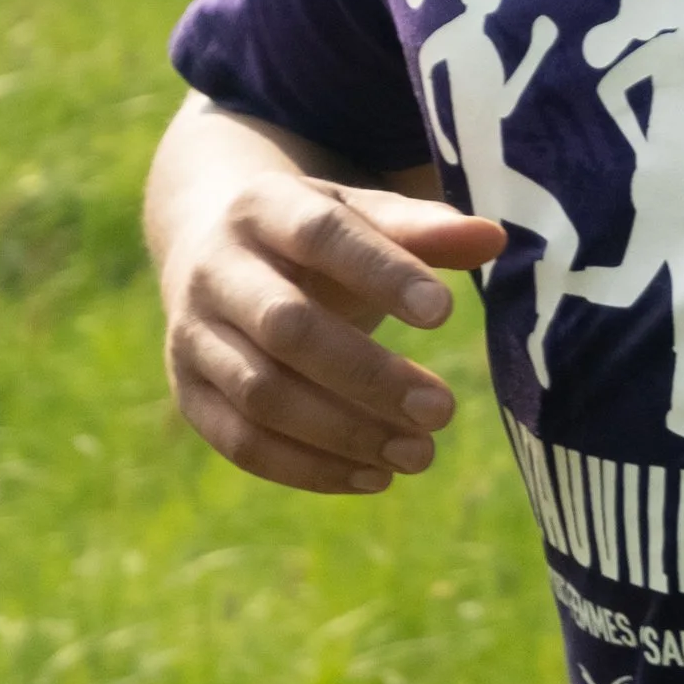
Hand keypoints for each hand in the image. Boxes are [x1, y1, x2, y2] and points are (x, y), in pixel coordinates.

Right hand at [160, 173, 500, 497]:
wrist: (208, 245)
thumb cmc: (311, 236)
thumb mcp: (359, 214)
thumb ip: (422, 230)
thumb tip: (494, 239)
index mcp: (262, 208)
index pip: (321, 235)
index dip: (381, 272)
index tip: (446, 312)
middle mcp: (215, 270)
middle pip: (287, 327)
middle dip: (368, 374)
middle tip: (443, 411)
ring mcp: (192, 335)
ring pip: (262, 394)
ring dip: (344, 432)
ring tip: (420, 453)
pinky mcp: (189, 393)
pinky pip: (241, 442)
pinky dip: (308, 468)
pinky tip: (374, 476)